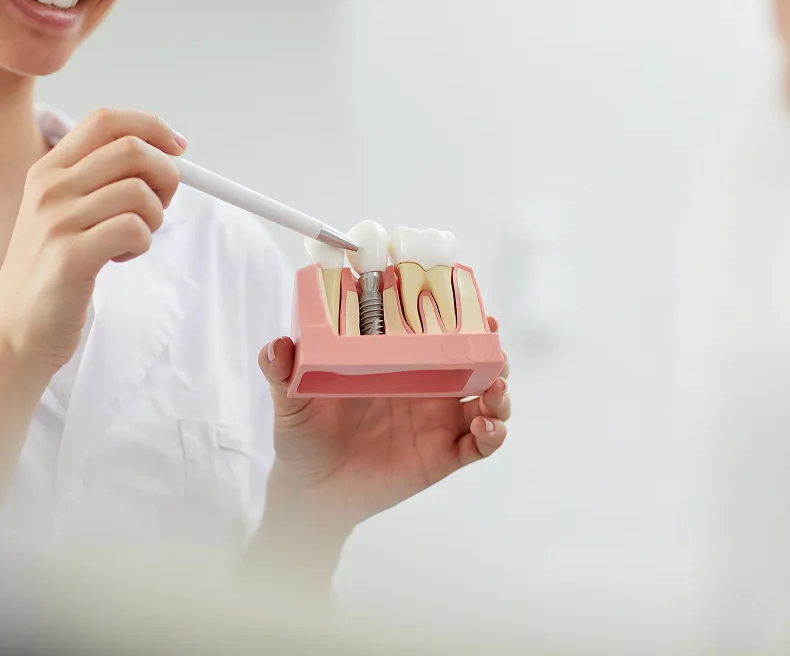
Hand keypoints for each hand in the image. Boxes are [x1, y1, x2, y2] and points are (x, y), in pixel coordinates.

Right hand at [0, 108, 185, 373]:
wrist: (16, 327)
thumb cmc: (54, 269)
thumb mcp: (68, 212)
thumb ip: (104, 182)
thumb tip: (167, 157)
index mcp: (50, 170)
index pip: (107, 120)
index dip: (153, 128)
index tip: (179, 148)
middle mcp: (50, 188)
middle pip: (132, 150)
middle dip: (167, 176)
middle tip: (159, 206)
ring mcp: (58, 220)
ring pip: (139, 192)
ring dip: (154, 218)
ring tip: (132, 240)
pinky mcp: (71, 255)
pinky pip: (135, 229)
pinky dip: (143, 244)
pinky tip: (120, 257)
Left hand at [258, 317, 510, 533]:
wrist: (311, 492)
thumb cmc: (304, 436)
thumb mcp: (292, 400)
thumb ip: (283, 372)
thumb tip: (276, 345)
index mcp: (400, 364)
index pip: (440, 334)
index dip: (464, 319)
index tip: (474, 309)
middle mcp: (428, 387)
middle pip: (477, 362)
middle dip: (494, 353)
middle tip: (493, 348)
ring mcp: (440, 421)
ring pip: (490, 399)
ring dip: (501, 392)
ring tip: (493, 392)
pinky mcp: (445, 455)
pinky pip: (482, 443)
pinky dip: (494, 432)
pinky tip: (483, 426)